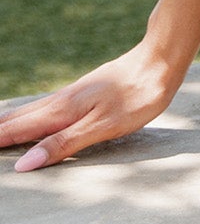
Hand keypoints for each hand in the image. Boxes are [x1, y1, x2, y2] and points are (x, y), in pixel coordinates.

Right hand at [0, 42, 183, 170]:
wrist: (160, 60)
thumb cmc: (138, 96)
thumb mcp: (102, 126)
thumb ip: (64, 143)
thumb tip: (25, 163)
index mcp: (63, 111)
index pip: (19, 130)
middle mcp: (63, 100)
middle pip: (21, 119)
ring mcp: (74, 94)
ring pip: (33, 110)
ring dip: (12, 122)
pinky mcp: (86, 91)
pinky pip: (48, 106)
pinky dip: (31, 114)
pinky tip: (36, 114)